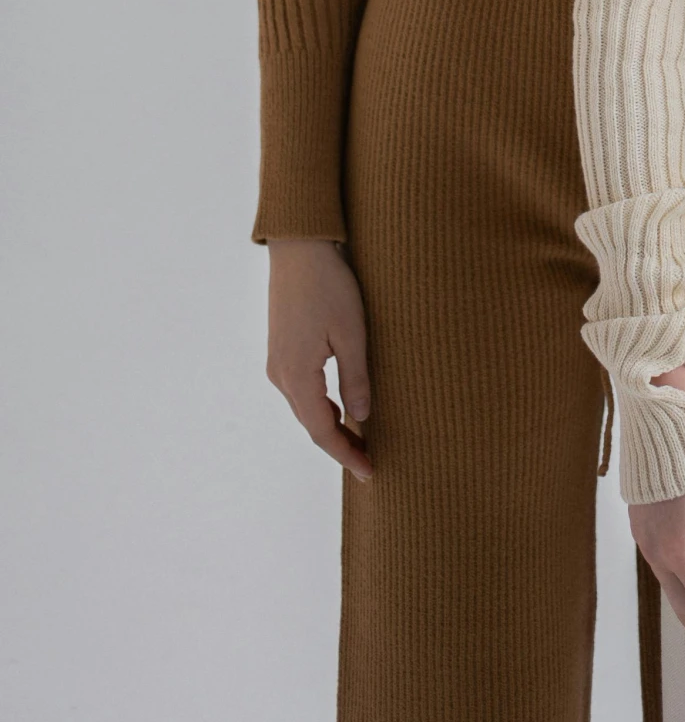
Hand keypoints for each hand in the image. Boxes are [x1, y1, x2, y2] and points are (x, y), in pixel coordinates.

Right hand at [265, 238, 371, 481]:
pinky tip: (340, 409)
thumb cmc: (329, 286)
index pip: (323, 431)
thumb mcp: (351, 333)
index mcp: (297, 376)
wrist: (299, 249)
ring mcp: (277, 363)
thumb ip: (355, 379)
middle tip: (369, 463)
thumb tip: (360, 420)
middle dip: (339, 446)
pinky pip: (301, 392)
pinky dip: (321, 407)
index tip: (370, 472)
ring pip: (305, 409)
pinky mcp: (281, 351)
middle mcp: (280, 376)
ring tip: (360, 441)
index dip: (346, 454)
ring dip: (330, 427)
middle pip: (311, 425)